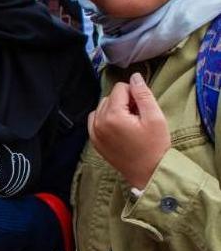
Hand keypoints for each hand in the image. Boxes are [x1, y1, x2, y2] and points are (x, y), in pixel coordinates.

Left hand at [88, 72, 170, 188]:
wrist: (149, 173)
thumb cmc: (155, 147)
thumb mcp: (155, 118)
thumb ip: (143, 94)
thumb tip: (134, 77)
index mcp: (113, 116)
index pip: (120, 88)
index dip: (134, 94)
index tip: (142, 108)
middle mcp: (98, 122)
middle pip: (110, 97)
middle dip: (124, 101)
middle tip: (138, 117)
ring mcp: (94, 132)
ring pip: (102, 107)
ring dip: (115, 109)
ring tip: (130, 123)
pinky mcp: (94, 140)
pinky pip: (95, 119)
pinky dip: (105, 118)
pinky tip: (119, 127)